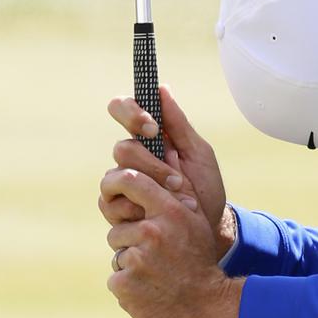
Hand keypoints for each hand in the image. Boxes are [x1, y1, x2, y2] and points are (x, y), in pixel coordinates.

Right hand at [103, 85, 235, 257]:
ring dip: (148, 189)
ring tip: (176, 199)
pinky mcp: (116, 208)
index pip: (123, 110)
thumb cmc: (205, 189)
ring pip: (114, 176)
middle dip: (151, 165)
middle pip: (122, 148)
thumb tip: (161, 88)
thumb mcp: (199, 154)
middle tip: (177, 179)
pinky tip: (156, 213)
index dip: (130, 113)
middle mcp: (131, 158)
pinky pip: (110, 203)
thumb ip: (179, 124)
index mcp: (149, 138)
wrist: (207, 228)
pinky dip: (136, 208)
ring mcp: (120, 184)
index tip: (152, 128)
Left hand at [104, 167, 243, 317]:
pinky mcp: (124, 283)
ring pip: (118, 254)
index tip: (109, 188)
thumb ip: (178, 196)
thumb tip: (165, 165)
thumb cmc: (200, 261)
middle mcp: (152, 232)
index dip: (114, 181)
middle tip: (156, 256)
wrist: (207, 307)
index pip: (131, 181)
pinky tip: (149, 289)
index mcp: (170, 212)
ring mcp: (137, 259)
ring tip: (156, 274)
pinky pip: (116, 278)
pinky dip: (128, 285)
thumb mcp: (197, 223)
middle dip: (131, 242)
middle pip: (118, 229)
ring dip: (130, 264)